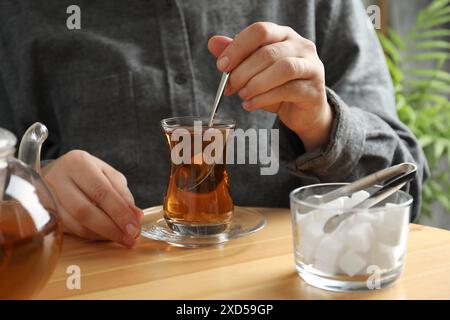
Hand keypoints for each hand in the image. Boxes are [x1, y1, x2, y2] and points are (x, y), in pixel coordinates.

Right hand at [42, 150, 142, 246]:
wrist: (57, 172)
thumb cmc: (87, 173)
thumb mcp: (107, 174)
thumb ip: (123, 193)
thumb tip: (136, 216)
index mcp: (78, 163)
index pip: (102, 192)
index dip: (120, 213)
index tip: (135, 228)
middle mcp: (58, 178)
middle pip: (86, 210)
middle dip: (111, 228)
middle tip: (129, 238)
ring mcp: (46, 196)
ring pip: (76, 223)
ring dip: (101, 234)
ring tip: (120, 238)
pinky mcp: (42, 212)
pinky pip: (69, 229)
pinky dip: (89, 235)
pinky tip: (103, 235)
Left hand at [208, 22, 333, 151]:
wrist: (303, 112)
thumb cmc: (277, 87)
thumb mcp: (254, 71)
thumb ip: (237, 56)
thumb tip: (213, 42)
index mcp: (284, 35)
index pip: (260, 31)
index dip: (238, 47)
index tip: (221, 66)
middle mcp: (302, 46)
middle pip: (269, 52)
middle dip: (243, 71)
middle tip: (229, 87)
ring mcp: (312, 67)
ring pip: (283, 69)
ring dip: (256, 84)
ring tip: (242, 96)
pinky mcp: (314, 90)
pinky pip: (288, 90)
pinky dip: (264, 98)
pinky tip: (250, 104)